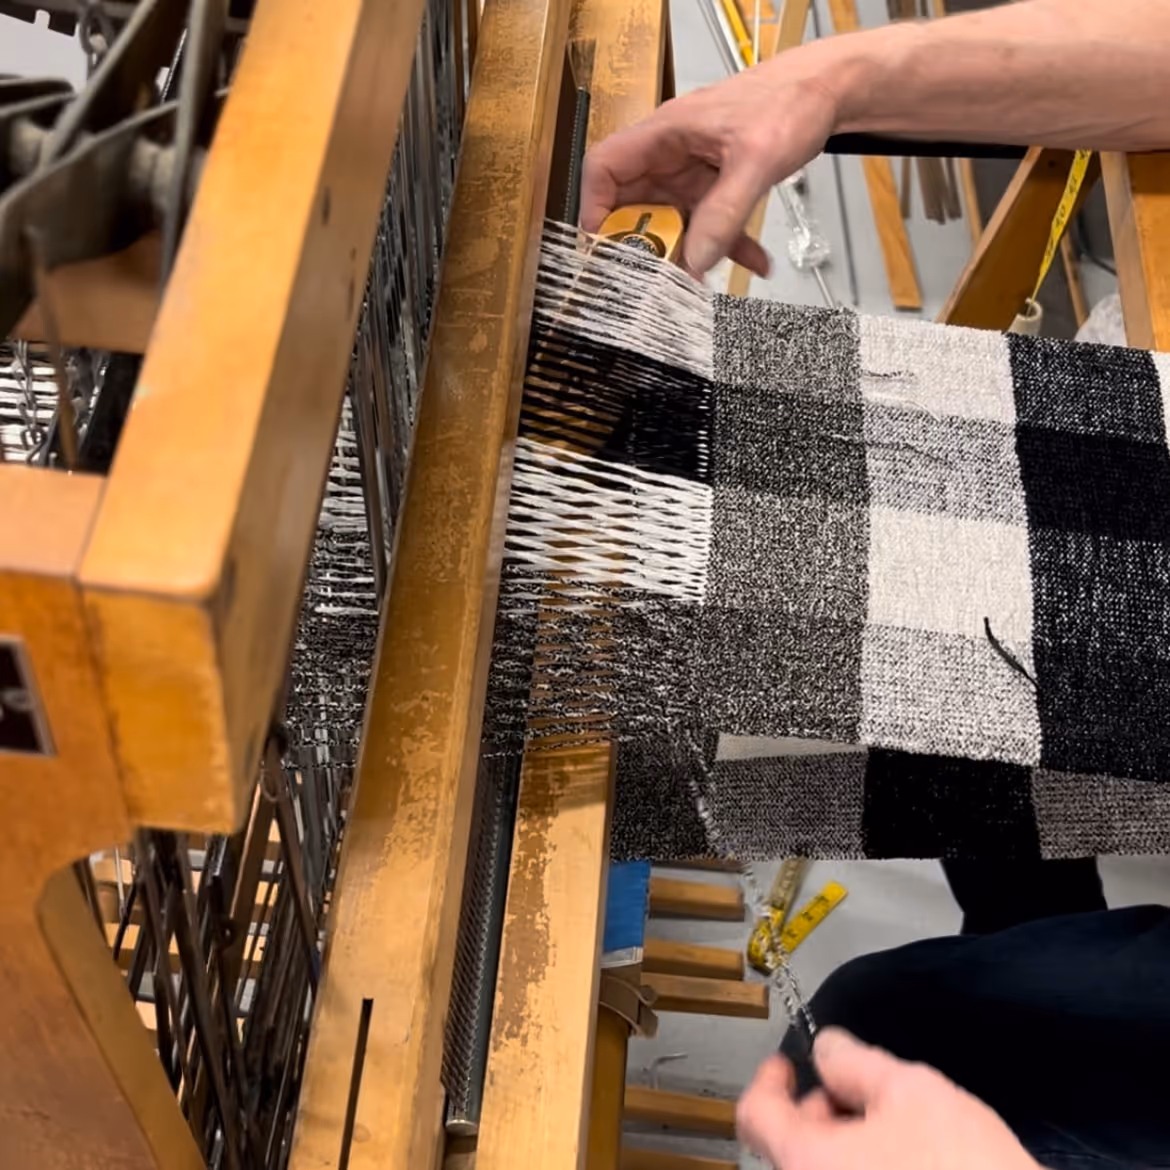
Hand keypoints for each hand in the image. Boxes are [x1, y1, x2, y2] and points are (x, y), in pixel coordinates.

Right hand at [579, 51, 841, 276]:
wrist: (829, 90)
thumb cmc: (790, 99)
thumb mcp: (756, 159)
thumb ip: (725, 214)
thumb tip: (695, 260)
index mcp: (665, 134)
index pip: (605, 168)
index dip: (594, 210)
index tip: (603, 249)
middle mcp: (672, 154)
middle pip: (634, 205)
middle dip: (642, 245)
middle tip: (654, 278)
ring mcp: (693, 172)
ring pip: (673, 223)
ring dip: (688, 255)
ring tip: (701, 283)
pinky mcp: (717, 187)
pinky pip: (711, 226)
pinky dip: (727, 247)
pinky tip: (753, 263)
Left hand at [737, 1029, 1039, 1169]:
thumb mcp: (911, 1092)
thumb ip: (854, 1061)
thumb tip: (826, 1048)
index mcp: (806, 1163)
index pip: (756, 1114)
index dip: (769, 1078)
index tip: (785, 1063)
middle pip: (790, 1145)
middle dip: (819, 1110)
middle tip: (859, 1092)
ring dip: (843, 1143)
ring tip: (895, 1130)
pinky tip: (907, 1162)